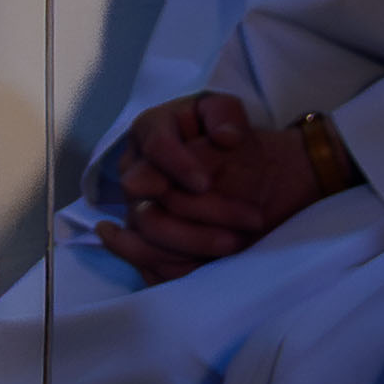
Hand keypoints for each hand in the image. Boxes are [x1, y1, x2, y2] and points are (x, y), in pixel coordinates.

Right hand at [106, 94, 325, 280]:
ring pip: (148, 240)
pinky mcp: (145, 242)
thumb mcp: (230, 115)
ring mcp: (136, 210)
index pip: (154, 148)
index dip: (178, 167)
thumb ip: (224, 116)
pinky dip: (185, 268)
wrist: (245, 174)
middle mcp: (133, 172)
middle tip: (251, 218)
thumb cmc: (232, 141)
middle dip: (201, 216)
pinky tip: (215, 263)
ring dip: (197, 246)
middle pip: (147, 206)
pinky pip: (152, 266)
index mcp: (149, 131)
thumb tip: (224, 137)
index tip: (206, 182)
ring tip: (238, 242)